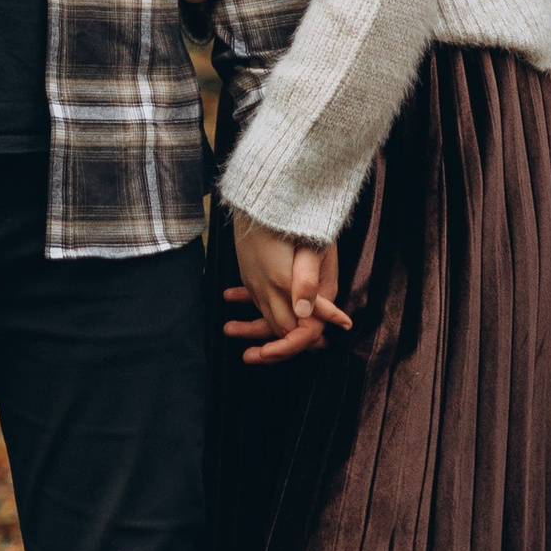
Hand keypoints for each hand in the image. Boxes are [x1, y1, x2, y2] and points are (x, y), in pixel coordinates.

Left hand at [223, 209, 350, 365]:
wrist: (294, 193)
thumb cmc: (307, 220)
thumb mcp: (312, 248)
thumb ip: (307, 281)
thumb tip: (302, 312)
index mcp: (321, 292)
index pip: (307, 330)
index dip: (288, 345)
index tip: (266, 353)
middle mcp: (310, 293)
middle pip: (291, 329)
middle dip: (270, 345)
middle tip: (247, 356)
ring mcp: (294, 284)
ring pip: (276, 314)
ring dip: (253, 325)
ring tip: (228, 329)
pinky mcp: (279, 274)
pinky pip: (266, 295)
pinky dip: (248, 300)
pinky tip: (229, 297)